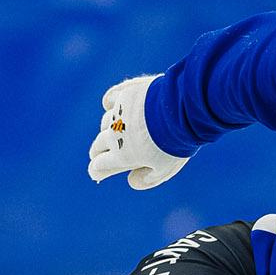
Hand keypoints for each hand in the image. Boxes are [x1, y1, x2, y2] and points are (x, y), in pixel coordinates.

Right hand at [87, 75, 188, 189]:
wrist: (180, 110)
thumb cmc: (174, 144)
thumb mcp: (164, 169)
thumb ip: (147, 179)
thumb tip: (131, 181)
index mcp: (122, 156)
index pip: (100, 165)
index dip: (97, 169)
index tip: (95, 171)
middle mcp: (115, 134)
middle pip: (99, 144)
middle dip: (97, 151)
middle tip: (97, 154)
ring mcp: (119, 112)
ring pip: (105, 122)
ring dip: (106, 128)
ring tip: (110, 131)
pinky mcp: (126, 93)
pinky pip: (111, 98)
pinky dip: (109, 102)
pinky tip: (107, 104)